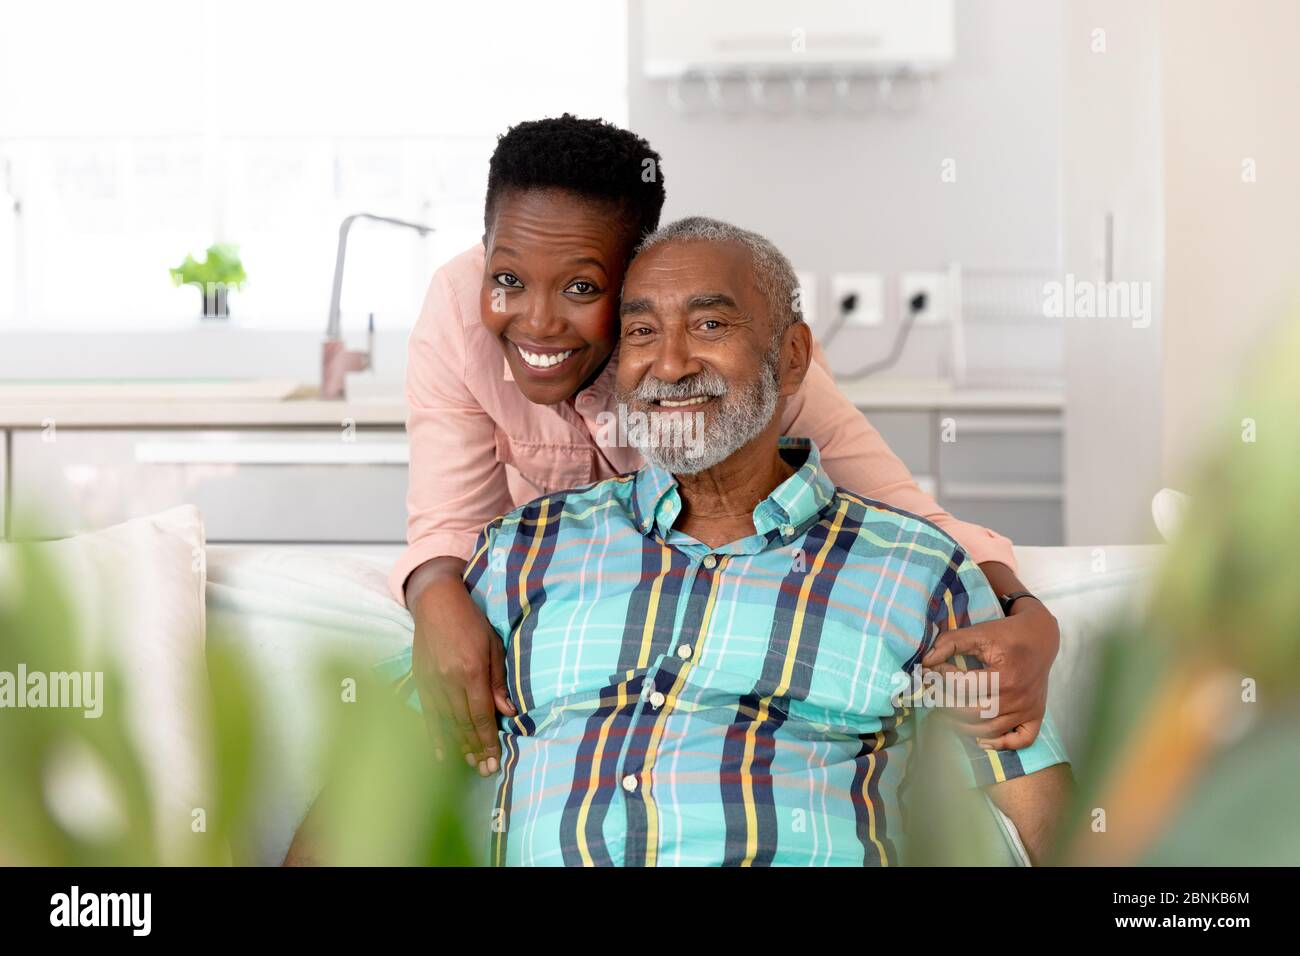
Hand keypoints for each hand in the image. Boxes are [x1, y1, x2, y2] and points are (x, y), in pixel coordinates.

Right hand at [408, 558, 515, 776]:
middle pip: (463, 723)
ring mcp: (432, 682)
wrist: (436, 603)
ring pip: (446, 722)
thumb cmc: (471, 622)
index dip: (488, 740)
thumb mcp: (494, 645)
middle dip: (476, 750)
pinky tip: (441, 753)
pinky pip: (428, 714)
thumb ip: (499, 681)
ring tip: (470, 765)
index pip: (481, 715)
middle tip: (485, 771)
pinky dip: (435, 735)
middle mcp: (450, 681)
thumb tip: (508, 713)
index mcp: (472, 671)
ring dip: (459, 747)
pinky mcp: (420, 681)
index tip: (495, 760)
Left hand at [920, 596, 1058, 749]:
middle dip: (946, 706)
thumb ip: (950, 643)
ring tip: (946, 714)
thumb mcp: (978, 633)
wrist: (1040, 638)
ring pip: (989, 730)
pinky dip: (1000, 744)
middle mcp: (1017, 697)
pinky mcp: (1035, 716)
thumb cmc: (1007, 635)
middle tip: (934, 696)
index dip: (941, 678)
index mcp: (1004, 675)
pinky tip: (980, 739)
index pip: (962, 686)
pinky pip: (1021, 741)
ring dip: (963, 726)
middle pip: (973, 713)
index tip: (931, 670)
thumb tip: (926, 662)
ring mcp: (1027, 709)